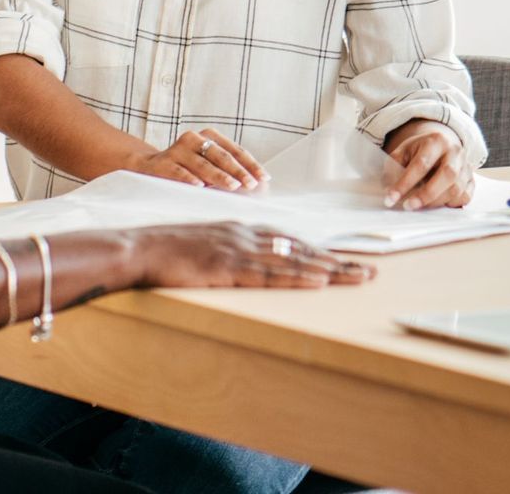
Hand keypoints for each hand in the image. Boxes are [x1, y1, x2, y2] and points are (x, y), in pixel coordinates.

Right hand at [130, 129, 268, 191]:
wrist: (149, 167)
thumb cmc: (188, 168)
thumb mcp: (208, 166)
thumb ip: (229, 171)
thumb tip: (256, 185)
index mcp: (209, 136)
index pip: (235, 150)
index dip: (250, 164)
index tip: (264, 178)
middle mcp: (194, 138)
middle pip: (221, 155)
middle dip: (238, 171)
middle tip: (251, 184)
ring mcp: (177, 149)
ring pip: (202, 164)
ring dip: (219, 176)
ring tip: (233, 186)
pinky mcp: (163, 162)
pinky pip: (179, 171)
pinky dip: (189, 179)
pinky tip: (199, 186)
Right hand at [131, 223, 375, 288]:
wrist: (140, 248)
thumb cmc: (168, 250)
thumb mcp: (205, 244)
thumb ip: (230, 249)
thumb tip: (252, 262)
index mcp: (241, 229)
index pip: (290, 241)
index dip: (319, 252)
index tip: (344, 262)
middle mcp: (246, 235)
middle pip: (301, 249)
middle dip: (336, 261)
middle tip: (369, 271)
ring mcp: (239, 250)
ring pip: (294, 260)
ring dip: (329, 269)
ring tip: (358, 277)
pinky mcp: (228, 267)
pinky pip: (270, 274)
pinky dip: (298, 277)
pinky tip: (318, 280)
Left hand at [383, 119, 473, 209]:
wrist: (441, 144)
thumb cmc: (419, 150)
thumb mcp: (403, 151)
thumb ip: (394, 167)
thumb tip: (388, 190)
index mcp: (436, 140)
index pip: (421, 164)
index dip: (405, 183)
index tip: (391, 198)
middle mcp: (455, 152)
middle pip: (447, 175)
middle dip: (426, 195)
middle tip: (408, 206)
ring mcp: (466, 166)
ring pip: (456, 189)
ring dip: (435, 202)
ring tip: (418, 206)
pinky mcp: (472, 180)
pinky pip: (465, 197)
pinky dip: (450, 204)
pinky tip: (436, 204)